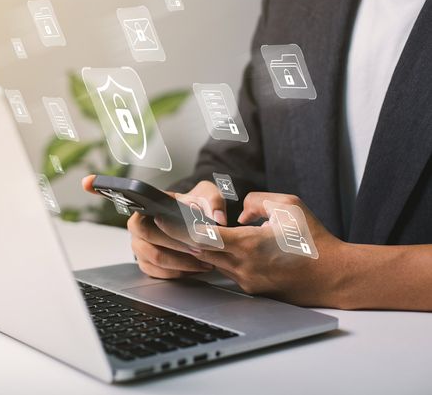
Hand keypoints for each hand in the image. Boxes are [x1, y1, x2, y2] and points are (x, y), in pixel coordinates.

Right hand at [81, 175, 225, 278]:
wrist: (199, 226)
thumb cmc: (198, 208)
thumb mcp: (209, 197)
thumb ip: (213, 202)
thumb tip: (214, 218)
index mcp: (145, 205)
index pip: (122, 195)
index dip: (101, 186)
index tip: (87, 181)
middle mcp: (136, 225)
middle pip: (149, 238)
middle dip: (176, 245)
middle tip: (200, 249)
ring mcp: (139, 246)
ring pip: (155, 259)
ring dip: (181, 263)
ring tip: (204, 261)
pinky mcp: (146, 264)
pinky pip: (158, 273)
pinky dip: (177, 273)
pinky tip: (194, 268)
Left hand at [154, 192, 346, 306]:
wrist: (334, 277)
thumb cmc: (315, 240)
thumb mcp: (290, 206)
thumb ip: (258, 201)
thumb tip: (239, 212)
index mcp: (248, 246)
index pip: (203, 238)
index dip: (178, 228)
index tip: (160, 219)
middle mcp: (242, 267)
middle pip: (198, 252)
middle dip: (176, 239)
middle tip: (156, 223)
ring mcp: (245, 281)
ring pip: (211, 261)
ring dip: (198, 248)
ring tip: (184, 231)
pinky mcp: (250, 289)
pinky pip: (227, 270)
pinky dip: (218, 258)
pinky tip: (218, 246)